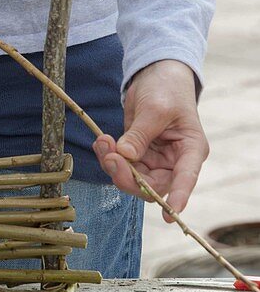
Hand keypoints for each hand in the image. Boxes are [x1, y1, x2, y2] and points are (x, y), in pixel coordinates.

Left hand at [91, 59, 208, 222]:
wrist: (156, 75)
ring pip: (132, 179)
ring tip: (102, 142)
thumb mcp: (155, 109)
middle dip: (128, 176)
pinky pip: (121, 165)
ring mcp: (154, 160)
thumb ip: (140, 135)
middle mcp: (174, 161)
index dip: (179, 198)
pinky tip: (102, 142)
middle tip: (111, 156)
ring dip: (113, 164)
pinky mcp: (137, 154)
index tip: (169, 216)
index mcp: (190, 151)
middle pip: (152, 186)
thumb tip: (126, 157)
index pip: (186, 179)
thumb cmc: (166, 89)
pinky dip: (109, 156)